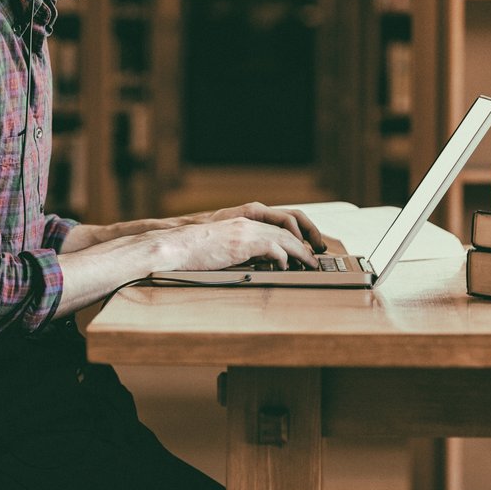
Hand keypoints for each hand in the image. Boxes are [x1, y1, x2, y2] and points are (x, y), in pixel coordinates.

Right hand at [184, 202, 329, 254]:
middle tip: (316, 256)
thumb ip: (240, 251)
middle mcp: (247, 222)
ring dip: (300, 251)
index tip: (305, 249)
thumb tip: (257, 264)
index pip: (278, 223)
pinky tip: (286, 267)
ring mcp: (245, 230)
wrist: (174, 246)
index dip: (296, 235)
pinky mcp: (242, 241)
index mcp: (243, 222)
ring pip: (284, 236)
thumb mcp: (221, 248)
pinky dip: (283, 257)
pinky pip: (273, 247)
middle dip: (305, 241)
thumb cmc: (192, 252)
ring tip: (310, 263)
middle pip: (287, 226)